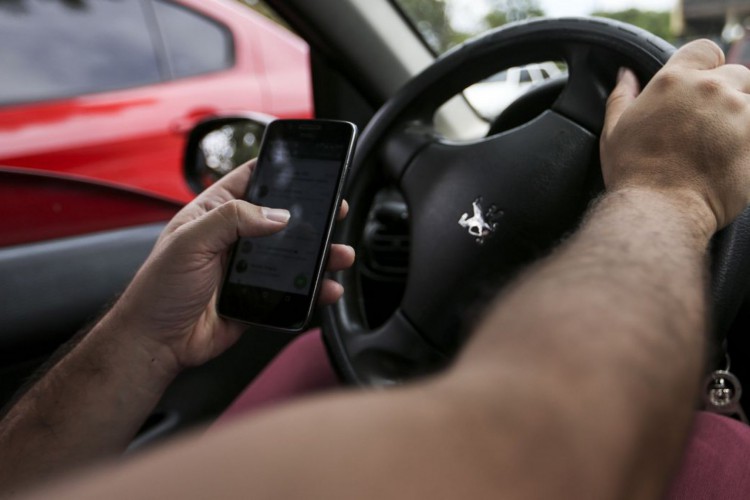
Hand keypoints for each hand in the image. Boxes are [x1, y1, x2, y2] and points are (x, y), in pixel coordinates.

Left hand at [111, 160, 354, 372]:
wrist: (155, 342)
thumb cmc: (158, 289)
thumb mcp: (190, 241)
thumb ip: (232, 219)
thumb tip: (277, 214)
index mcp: (214, 214)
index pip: (251, 181)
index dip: (279, 172)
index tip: (308, 169)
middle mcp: (234, 238)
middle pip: (281, 218)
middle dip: (311, 215)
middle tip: (335, 211)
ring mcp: (247, 268)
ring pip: (293, 255)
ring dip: (320, 254)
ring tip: (340, 253)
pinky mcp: (258, 297)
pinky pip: (293, 289)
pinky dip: (314, 288)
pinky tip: (327, 287)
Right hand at [601, 39, 749, 232]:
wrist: (660, 210)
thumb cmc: (633, 174)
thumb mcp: (614, 132)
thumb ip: (622, 97)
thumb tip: (625, 75)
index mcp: (673, 81)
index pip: (705, 50)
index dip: (706, 67)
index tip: (701, 88)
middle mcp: (710, 89)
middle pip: (737, 74)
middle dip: (728, 95)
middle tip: (710, 127)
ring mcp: (739, 112)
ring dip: (742, 115)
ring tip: (725, 142)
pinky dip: (748, 141)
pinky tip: (734, 157)